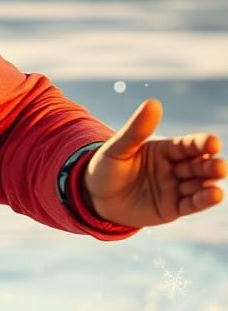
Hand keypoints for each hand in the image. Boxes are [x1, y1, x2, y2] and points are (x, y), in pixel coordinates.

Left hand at [81, 99, 224, 227]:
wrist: (95, 197)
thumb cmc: (107, 167)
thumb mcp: (119, 147)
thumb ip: (137, 129)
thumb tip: (153, 102)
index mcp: (164, 150)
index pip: (188, 145)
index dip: (202, 143)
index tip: (213, 142)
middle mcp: (175, 168)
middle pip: (199, 165)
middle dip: (211, 165)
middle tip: (219, 166)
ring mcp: (175, 188)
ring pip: (199, 184)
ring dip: (210, 182)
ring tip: (217, 179)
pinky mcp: (173, 208)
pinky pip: (192, 204)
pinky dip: (204, 200)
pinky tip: (215, 194)